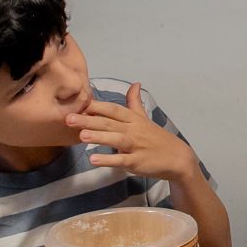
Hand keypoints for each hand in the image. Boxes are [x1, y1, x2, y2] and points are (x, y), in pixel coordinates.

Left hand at [66, 83, 199, 181]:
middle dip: (89, 120)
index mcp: (134, 119)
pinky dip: (108, 159)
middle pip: (110, 123)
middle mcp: (134, 130)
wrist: (177, 158)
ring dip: (99, 137)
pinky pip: (121, 160)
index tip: (78, 103)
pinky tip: (93, 159)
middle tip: (69, 118)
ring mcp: (136, 146)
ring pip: (116, 139)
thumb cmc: (157, 138)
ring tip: (81, 135)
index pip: (113, 109)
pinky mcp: (137, 162)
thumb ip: (135, 102)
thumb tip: (135, 83)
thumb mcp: (145, 118)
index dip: (96, 106)